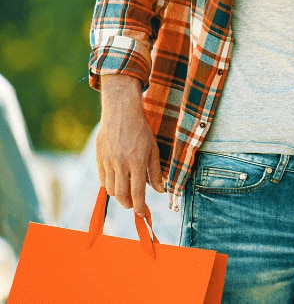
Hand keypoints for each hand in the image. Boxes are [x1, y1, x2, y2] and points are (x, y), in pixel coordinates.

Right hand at [96, 75, 163, 215]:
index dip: (139, 206)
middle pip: (121, 194)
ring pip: (111, 189)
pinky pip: (102, 180)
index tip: (141, 214)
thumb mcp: (153, 150)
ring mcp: (108, 162)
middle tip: (134, 205)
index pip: (137, 192)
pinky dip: (109, 186)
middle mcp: (121, 165)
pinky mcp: (99, 159)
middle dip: (128, 204)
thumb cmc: (141, 132)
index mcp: (137, 163)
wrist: (120, 114)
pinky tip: (116, 183)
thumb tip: (160, 190)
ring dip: (119, 196)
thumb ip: (155, 172)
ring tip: (126, 193)